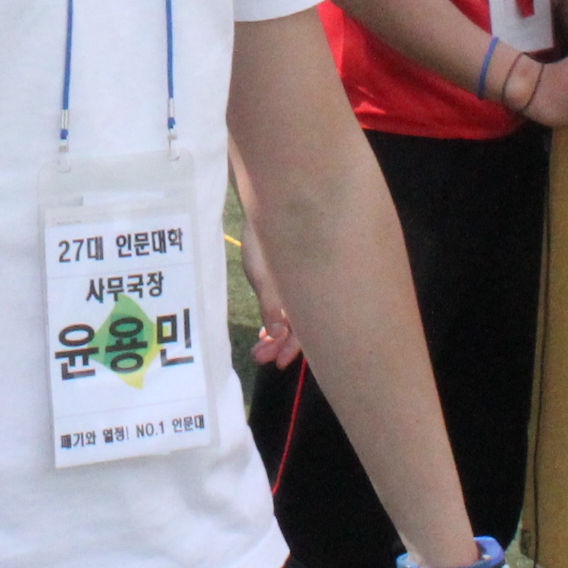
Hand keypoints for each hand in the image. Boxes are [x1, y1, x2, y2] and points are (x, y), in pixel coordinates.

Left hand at [238, 224, 301, 366]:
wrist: (266, 205)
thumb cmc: (266, 238)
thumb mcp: (264, 274)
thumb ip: (272, 305)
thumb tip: (277, 335)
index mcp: (309, 291)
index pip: (309, 328)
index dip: (294, 348)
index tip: (277, 363)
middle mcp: (309, 290)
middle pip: (302, 325)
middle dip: (280, 344)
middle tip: (259, 357)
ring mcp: (299, 285)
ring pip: (293, 317)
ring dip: (276, 334)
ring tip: (258, 349)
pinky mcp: (288, 278)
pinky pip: (288, 305)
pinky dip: (277, 319)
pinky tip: (266, 332)